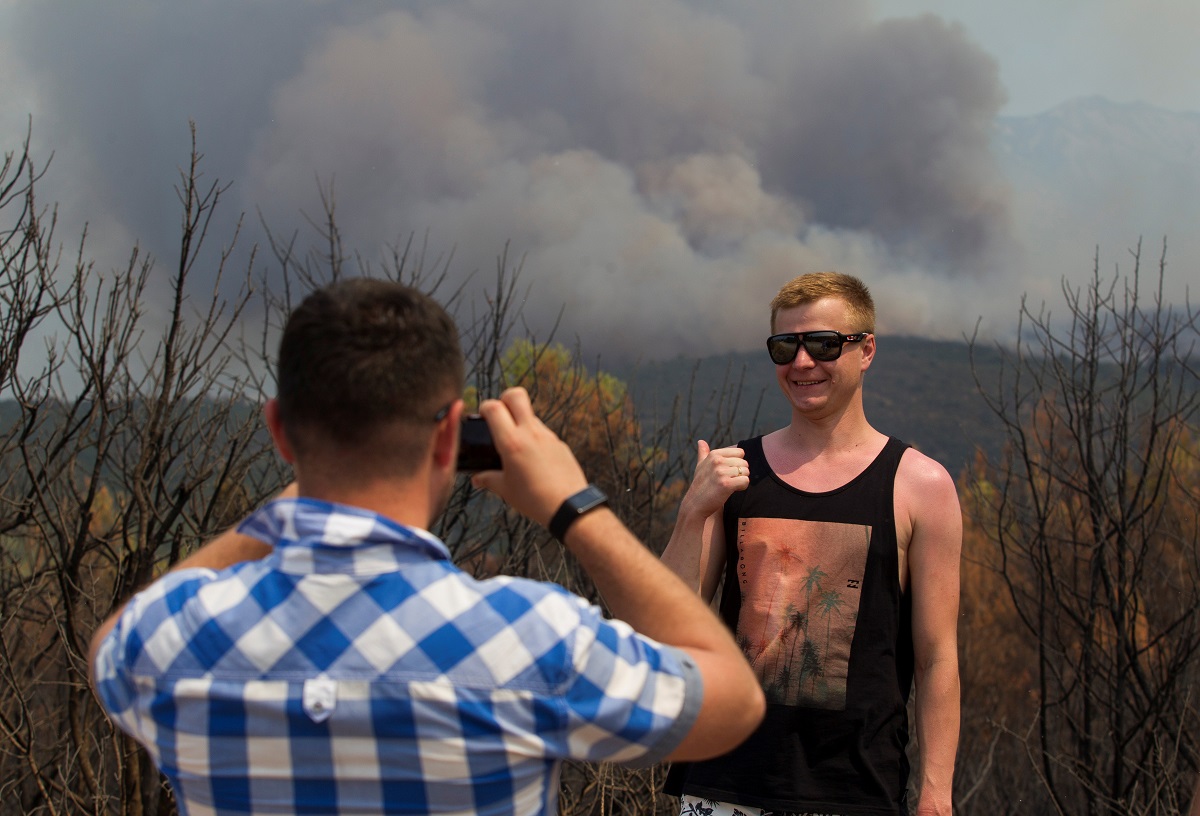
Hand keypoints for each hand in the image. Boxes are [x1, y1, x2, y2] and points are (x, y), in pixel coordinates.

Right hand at [470, 387, 588, 525]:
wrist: (568, 505)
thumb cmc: (534, 499)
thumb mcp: (505, 490)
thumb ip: (488, 479)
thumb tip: (477, 478)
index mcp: (511, 442)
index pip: (494, 407)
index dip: (485, 408)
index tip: (483, 416)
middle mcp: (530, 433)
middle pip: (516, 395)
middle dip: (505, 398)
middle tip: (500, 416)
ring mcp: (548, 436)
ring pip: (531, 415)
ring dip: (521, 422)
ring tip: (516, 446)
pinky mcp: (560, 443)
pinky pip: (543, 433)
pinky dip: (535, 438)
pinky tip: (534, 459)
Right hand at [682, 440, 749, 517]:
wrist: (695, 504)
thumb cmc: (700, 485)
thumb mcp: (700, 466)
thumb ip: (703, 453)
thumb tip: (701, 441)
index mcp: (714, 454)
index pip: (740, 452)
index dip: (738, 463)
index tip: (729, 471)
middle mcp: (717, 461)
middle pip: (744, 463)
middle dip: (741, 473)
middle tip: (730, 481)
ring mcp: (721, 472)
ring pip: (746, 472)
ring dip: (742, 480)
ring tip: (730, 486)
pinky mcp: (726, 484)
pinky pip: (745, 481)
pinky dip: (743, 487)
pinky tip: (733, 490)